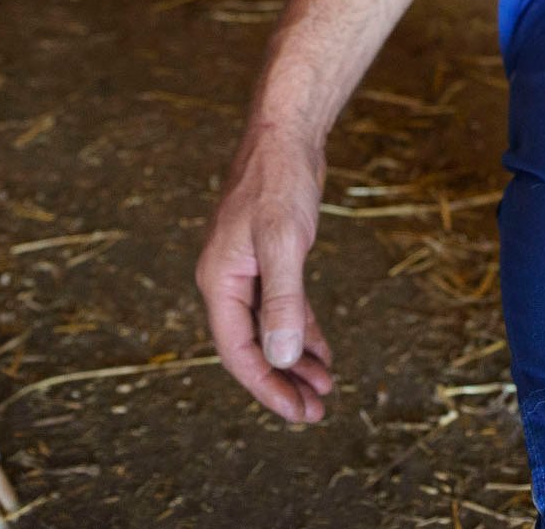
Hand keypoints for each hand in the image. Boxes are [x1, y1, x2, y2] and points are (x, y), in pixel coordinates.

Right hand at [196, 122, 335, 422]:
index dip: (267, 386)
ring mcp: (247, 269)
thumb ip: (282, 301)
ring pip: (268, 330)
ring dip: (294, 360)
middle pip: (252, 347)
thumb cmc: (280, 182)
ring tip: (324, 389)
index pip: (238, 351)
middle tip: (316, 412)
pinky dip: (299, 331)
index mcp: (220, 281)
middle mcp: (227, 280)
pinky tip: (321, 351)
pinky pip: (281, 308)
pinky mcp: (269, 257)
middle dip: (283, 381)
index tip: (298, 412)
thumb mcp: (284, 242)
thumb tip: (282, 357)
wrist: (286, 132)